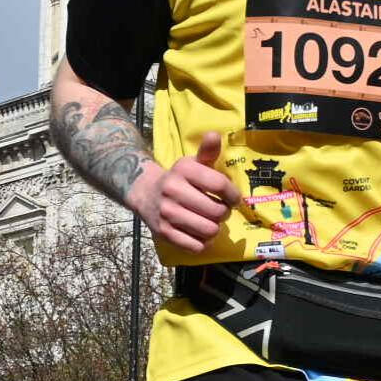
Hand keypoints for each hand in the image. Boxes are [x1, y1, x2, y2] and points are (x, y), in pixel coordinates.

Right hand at [132, 131, 240, 253]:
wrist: (146, 193)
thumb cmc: (179, 178)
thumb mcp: (192, 162)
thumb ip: (207, 151)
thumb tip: (215, 134)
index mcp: (184, 170)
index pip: (219, 184)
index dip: (233, 194)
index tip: (234, 198)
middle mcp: (173, 190)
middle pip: (216, 211)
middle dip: (224, 213)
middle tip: (220, 210)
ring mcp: (168, 213)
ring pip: (209, 230)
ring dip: (215, 228)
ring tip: (211, 221)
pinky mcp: (164, 233)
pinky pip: (196, 246)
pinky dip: (203, 242)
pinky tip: (200, 233)